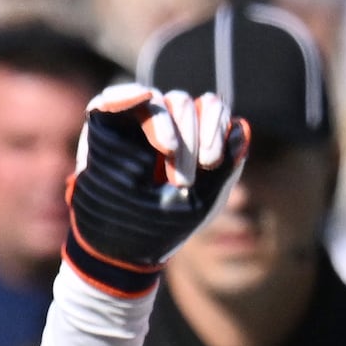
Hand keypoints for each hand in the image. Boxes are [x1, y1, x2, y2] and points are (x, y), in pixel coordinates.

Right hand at [62, 84, 245, 297]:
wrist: (121, 250)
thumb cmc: (164, 226)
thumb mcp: (204, 202)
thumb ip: (227, 168)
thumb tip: (242, 125)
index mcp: (191, 138)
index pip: (210, 109)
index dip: (215, 127)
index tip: (210, 162)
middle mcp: (164, 125)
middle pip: (184, 103)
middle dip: (189, 138)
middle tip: (182, 180)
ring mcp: (132, 124)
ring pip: (156, 100)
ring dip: (165, 126)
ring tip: (166, 155)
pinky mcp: (104, 127)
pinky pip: (114, 98)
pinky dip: (127, 95)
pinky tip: (142, 98)